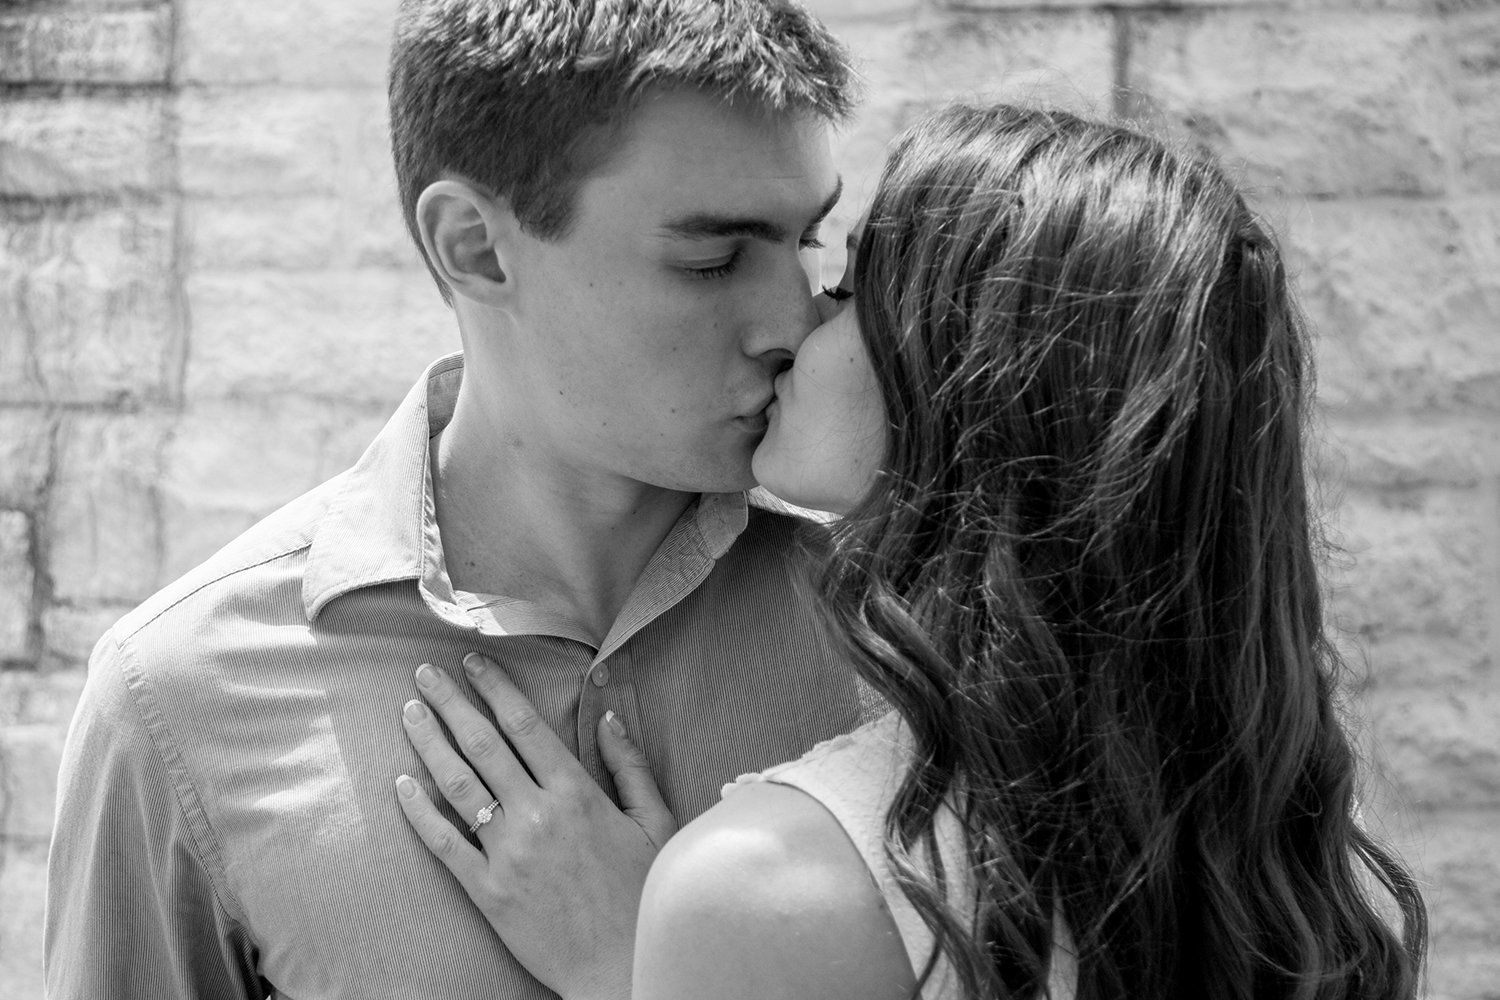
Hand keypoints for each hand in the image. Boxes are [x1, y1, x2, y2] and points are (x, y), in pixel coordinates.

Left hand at [396, 652, 676, 999]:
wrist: (621, 968)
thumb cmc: (643, 894)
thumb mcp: (654, 822)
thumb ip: (630, 765)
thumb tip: (608, 716)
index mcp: (577, 793)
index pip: (524, 724)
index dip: (494, 688)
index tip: (472, 662)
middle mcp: (536, 815)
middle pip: (482, 744)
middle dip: (450, 702)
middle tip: (423, 673)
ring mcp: (507, 853)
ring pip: (457, 785)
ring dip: (428, 743)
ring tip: (409, 713)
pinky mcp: (486, 891)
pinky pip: (444, 843)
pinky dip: (420, 812)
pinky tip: (402, 785)